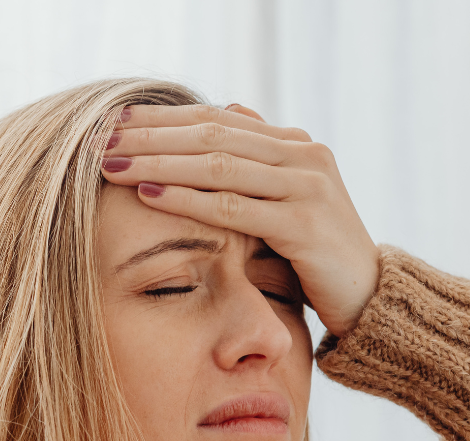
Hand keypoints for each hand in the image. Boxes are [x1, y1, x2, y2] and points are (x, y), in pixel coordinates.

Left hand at [100, 103, 379, 338]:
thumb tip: (230, 110)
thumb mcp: (288, 204)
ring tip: (112, 165)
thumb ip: (261, 161)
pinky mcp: (305, 225)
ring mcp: (308, 187)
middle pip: (212, 135)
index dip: (163, 119)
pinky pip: (234, 207)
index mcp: (296, 146)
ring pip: (219, 165)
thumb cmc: (317, 258)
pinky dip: (188, 199)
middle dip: (151, 136)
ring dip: (160, 162)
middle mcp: (305, 156)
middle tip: (99, 140)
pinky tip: (150, 195)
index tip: (113, 124)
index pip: (217, 119)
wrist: (369, 300)